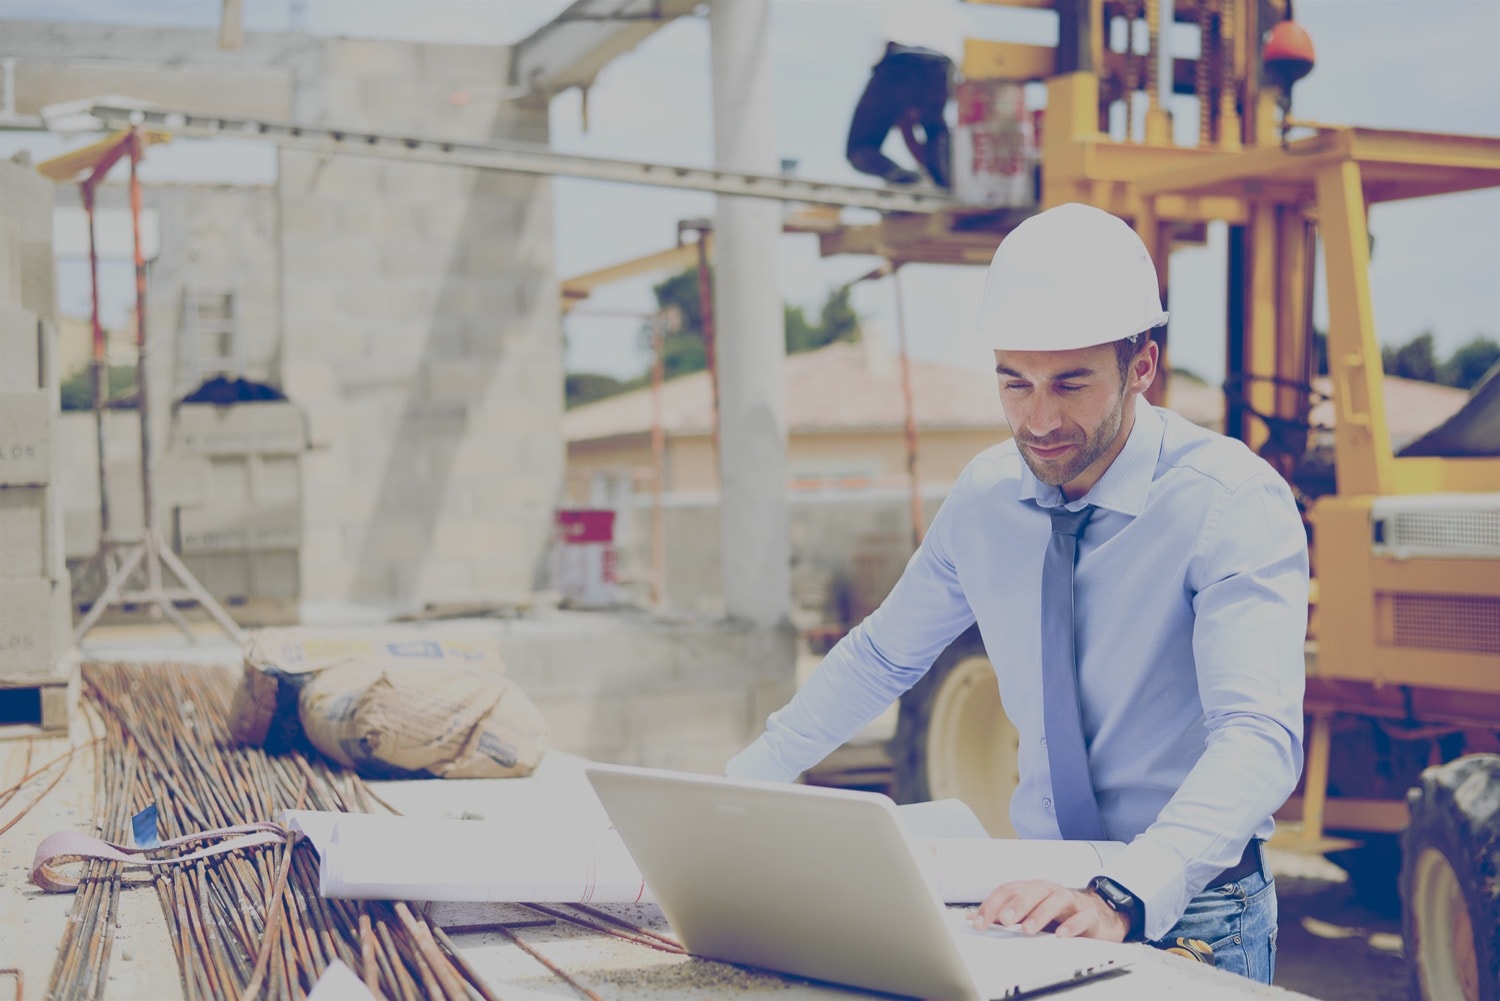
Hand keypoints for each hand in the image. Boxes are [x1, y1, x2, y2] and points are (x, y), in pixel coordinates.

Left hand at [970, 879, 1128, 940]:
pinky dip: (1071, 925)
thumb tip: (973, 918)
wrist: (1095, 914)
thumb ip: (1002, 913)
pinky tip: (1061, 935)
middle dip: (1016, 905)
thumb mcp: (1028, 911)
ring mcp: (1070, 900)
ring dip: (1040, 914)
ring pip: (1055, 900)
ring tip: (1027, 930)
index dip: (992, 905)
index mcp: (1031, 888)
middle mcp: (1049, 890)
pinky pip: (1082, 917)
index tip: (980, 923)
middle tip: (1004, 920)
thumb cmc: (1057, 912)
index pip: (1008, 890)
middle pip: (1031, 891)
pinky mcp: (1088, 914)